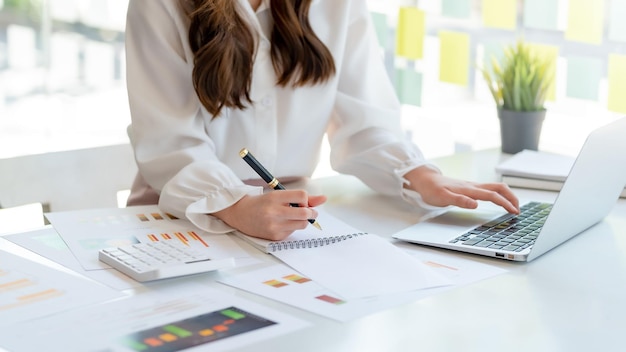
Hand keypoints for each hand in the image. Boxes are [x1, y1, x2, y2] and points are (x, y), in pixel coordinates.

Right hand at [212, 190, 326, 240]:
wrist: (240, 214)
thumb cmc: (262, 203)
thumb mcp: (278, 195)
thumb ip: (301, 197)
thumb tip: (324, 199)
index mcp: (275, 197)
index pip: (302, 195)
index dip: (306, 199)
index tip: (302, 201)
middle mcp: (274, 211)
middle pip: (305, 212)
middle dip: (311, 212)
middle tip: (309, 211)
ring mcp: (274, 225)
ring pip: (302, 224)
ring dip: (304, 220)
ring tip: (296, 217)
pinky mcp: (275, 236)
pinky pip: (293, 232)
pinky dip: (293, 227)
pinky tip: (284, 224)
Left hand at [404, 165, 519, 213]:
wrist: (426, 180)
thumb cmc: (433, 190)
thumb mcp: (443, 198)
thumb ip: (459, 201)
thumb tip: (475, 205)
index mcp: (469, 189)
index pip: (492, 195)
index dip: (505, 203)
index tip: (514, 212)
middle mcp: (474, 186)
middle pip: (499, 188)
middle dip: (512, 197)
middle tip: (518, 210)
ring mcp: (473, 186)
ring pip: (496, 187)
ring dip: (507, 195)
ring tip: (513, 206)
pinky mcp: (471, 187)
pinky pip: (490, 189)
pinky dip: (499, 194)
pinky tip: (499, 201)